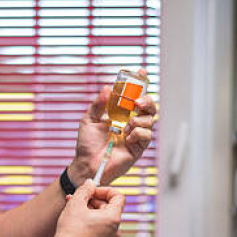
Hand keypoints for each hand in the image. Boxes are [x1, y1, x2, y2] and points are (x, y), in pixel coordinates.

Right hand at [53, 179, 124, 236]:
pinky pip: (98, 228)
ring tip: (71, 208)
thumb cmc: (70, 231)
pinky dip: (88, 221)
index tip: (90, 190)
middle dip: (92, 200)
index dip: (104, 190)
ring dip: (88, 210)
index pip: (118, 196)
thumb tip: (90, 183)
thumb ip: (85, 190)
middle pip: (108, 207)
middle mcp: (115, 229)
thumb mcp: (76, 204)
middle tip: (75, 197)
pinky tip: (73, 221)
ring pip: (101, 217)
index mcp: (113, 218)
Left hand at [69, 68, 156, 185]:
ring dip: (138, 120)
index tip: (140, 72)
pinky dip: (138, 133)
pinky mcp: (139, 147)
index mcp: (120, 114)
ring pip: (150, 120)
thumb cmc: (87, 144)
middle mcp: (131, 122)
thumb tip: (107, 88)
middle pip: (149, 106)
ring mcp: (136, 135)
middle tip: (136, 102)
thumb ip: (98, 104)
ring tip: (125, 126)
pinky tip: (127, 138)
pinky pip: (146, 135)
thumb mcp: (89, 120)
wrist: (86, 164)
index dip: (139, 84)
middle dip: (146, 100)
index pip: (134, 96)